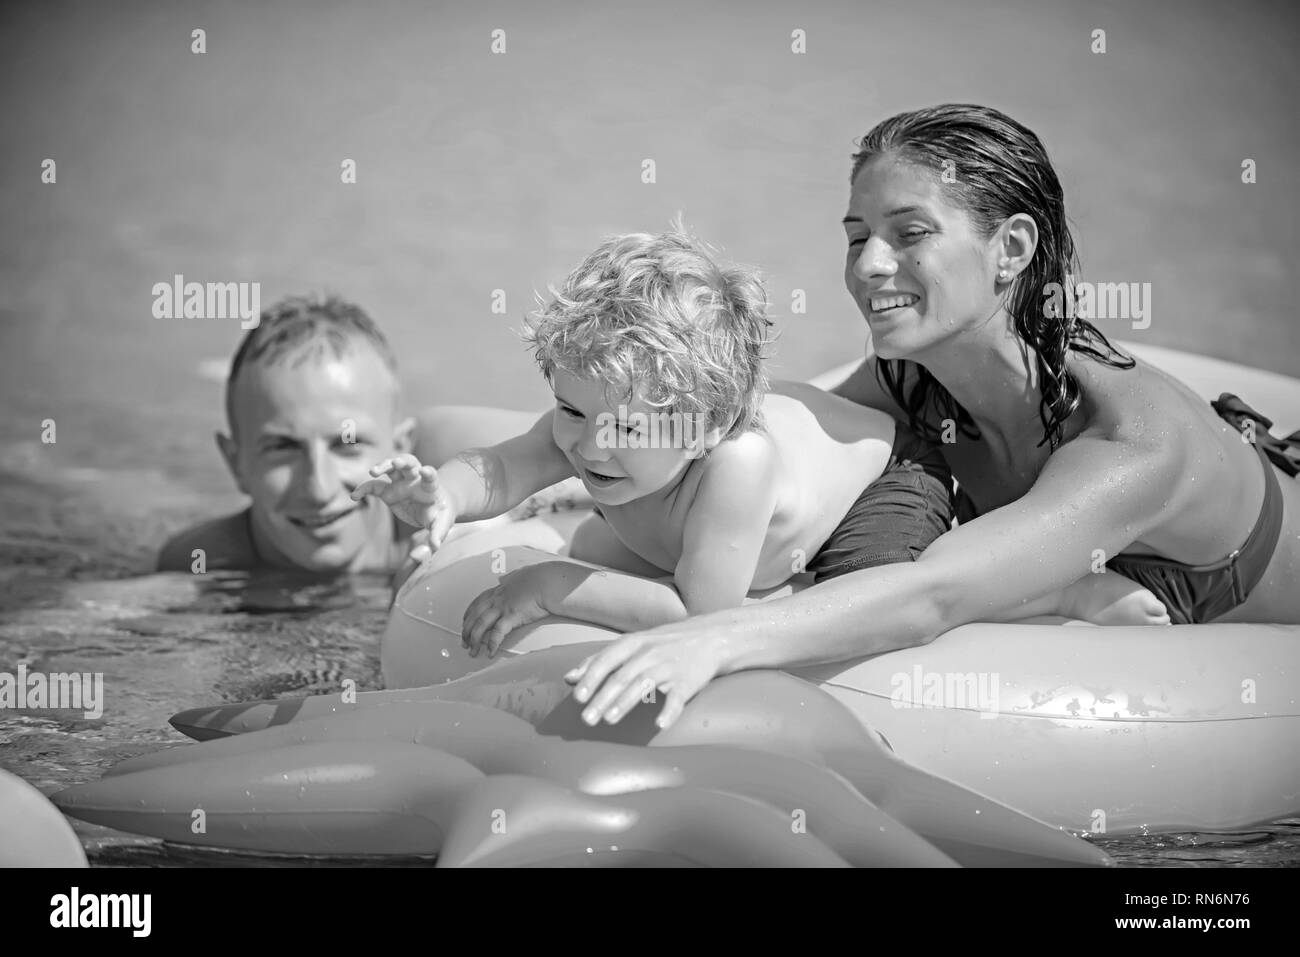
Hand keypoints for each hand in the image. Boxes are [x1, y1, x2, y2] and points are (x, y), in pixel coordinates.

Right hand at [352, 454, 456, 551]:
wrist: (433, 507)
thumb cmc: (439, 514)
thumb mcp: (441, 526)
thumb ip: (437, 536)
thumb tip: (430, 549)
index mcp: (431, 487)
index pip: (431, 477)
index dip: (429, 474)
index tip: (425, 471)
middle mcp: (415, 480)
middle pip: (410, 463)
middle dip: (403, 461)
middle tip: (396, 462)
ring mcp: (401, 483)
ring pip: (392, 467)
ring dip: (383, 465)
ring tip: (373, 472)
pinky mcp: (388, 491)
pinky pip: (374, 486)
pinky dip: (364, 488)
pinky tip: (354, 496)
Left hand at [461, 563, 557, 657]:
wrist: (548, 581)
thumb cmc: (539, 577)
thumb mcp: (520, 574)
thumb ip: (510, 578)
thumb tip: (504, 577)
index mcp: (499, 589)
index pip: (477, 602)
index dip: (468, 614)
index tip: (464, 622)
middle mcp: (497, 598)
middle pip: (474, 616)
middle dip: (466, 631)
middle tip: (463, 642)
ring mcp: (503, 607)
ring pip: (480, 625)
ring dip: (474, 640)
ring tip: (472, 652)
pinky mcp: (512, 616)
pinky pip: (498, 633)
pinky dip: (492, 644)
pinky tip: (490, 653)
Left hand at [563, 626, 725, 728]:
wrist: (710, 637)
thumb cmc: (664, 644)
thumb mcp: (632, 644)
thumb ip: (600, 660)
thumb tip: (568, 678)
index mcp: (634, 643)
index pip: (607, 660)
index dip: (591, 678)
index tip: (577, 697)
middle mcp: (650, 653)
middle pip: (622, 676)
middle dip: (603, 698)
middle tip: (587, 719)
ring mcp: (670, 666)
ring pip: (645, 685)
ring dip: (626, 702)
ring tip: (610, 720)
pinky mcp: (688, 681)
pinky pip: (678, 697)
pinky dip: (669, 711)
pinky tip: (659, 724)